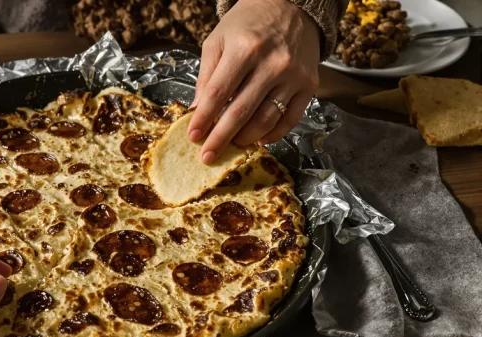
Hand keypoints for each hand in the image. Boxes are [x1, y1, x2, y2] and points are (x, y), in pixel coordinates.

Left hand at [188, 0, 319, 163]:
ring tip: (231, 144)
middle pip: (241, 112)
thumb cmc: (247, 25)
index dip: (204, 119)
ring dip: (245, 138)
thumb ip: (206, 76)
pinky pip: (290, 119)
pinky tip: (259, 140)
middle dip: (220, 138)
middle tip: (207, 156)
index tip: (193, 137)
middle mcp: (272, 63)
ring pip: (266, 119)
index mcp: (245, 49)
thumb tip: (197, 110)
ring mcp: (293, 76)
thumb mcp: (218, 41)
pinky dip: (273, 134)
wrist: (291, 7)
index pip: (218, 94)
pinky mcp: (308, 85)